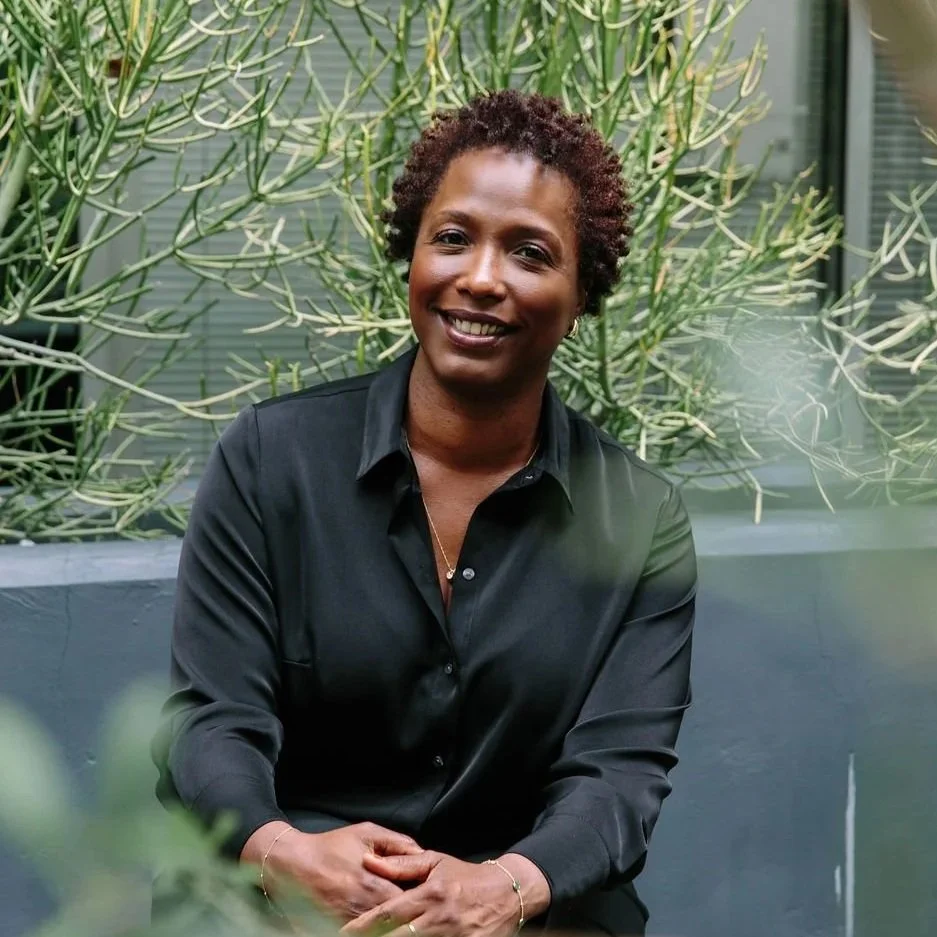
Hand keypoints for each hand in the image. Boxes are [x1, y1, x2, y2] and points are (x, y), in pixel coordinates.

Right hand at [247, 821, 423, 922]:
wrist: (291, 864)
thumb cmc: (331, 846)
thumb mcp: (367, 833)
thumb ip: (398, 843)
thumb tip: (423, 853)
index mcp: (375, 884)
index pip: (411, 901)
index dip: (422, 899)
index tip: (430, 895)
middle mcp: (363, 908)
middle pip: (397, 920)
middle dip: (410, 915)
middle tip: (419, 910)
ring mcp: (348, 923)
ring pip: (380, 930)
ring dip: (391, 924)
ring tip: (401, 917)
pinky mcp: (333, 930)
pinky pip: (360, 933)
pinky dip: (372, 928)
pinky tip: (377, 923)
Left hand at [342, 851, 549, 936]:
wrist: (508, 892)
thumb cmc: (466, 877)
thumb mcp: (436, 862)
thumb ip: (402, 865)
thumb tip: (368, 860)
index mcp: (430, 893)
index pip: (388, 913)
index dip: (363, 926)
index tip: (341, 932)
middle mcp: (440, 917)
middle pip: (398, 936)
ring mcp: (454, 935)